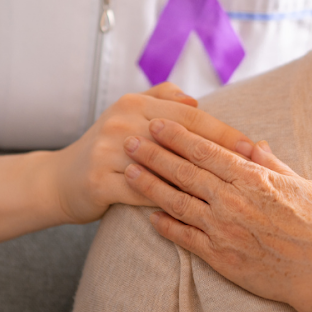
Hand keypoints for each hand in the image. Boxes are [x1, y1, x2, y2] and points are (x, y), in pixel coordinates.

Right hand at [46, 85, 263, 225]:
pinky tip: (195, 212)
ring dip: (199, 179)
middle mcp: (122, 122)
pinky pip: (143, 192)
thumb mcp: (129, 115)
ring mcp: (108, 151)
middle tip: (252, 168)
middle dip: (220, 153)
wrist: (60, 180)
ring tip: (231, 192)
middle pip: (181, 137)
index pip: (189, 115)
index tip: (252, 145)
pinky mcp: (99, 180)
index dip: (222, 130)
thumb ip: (161, 100)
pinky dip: (169, 201)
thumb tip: (196, 100)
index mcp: (135, 104)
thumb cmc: (107, 150)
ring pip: (164, 167)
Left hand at [124, 117, 311, 311]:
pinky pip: (185, 238)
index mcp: (253, 179)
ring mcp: (224, 231)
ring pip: (177, 202)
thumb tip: (252, 143)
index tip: (157, 123)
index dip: (178, 136)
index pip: (206, 151)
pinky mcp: (221, 258)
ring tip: (128, 171)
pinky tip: (149, 215)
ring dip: (149, 185)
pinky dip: (165, 226)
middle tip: (130, 140)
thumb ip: (272, 164)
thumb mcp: (303, 184)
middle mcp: (233, 201)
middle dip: (154, 153)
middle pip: (184, 172)